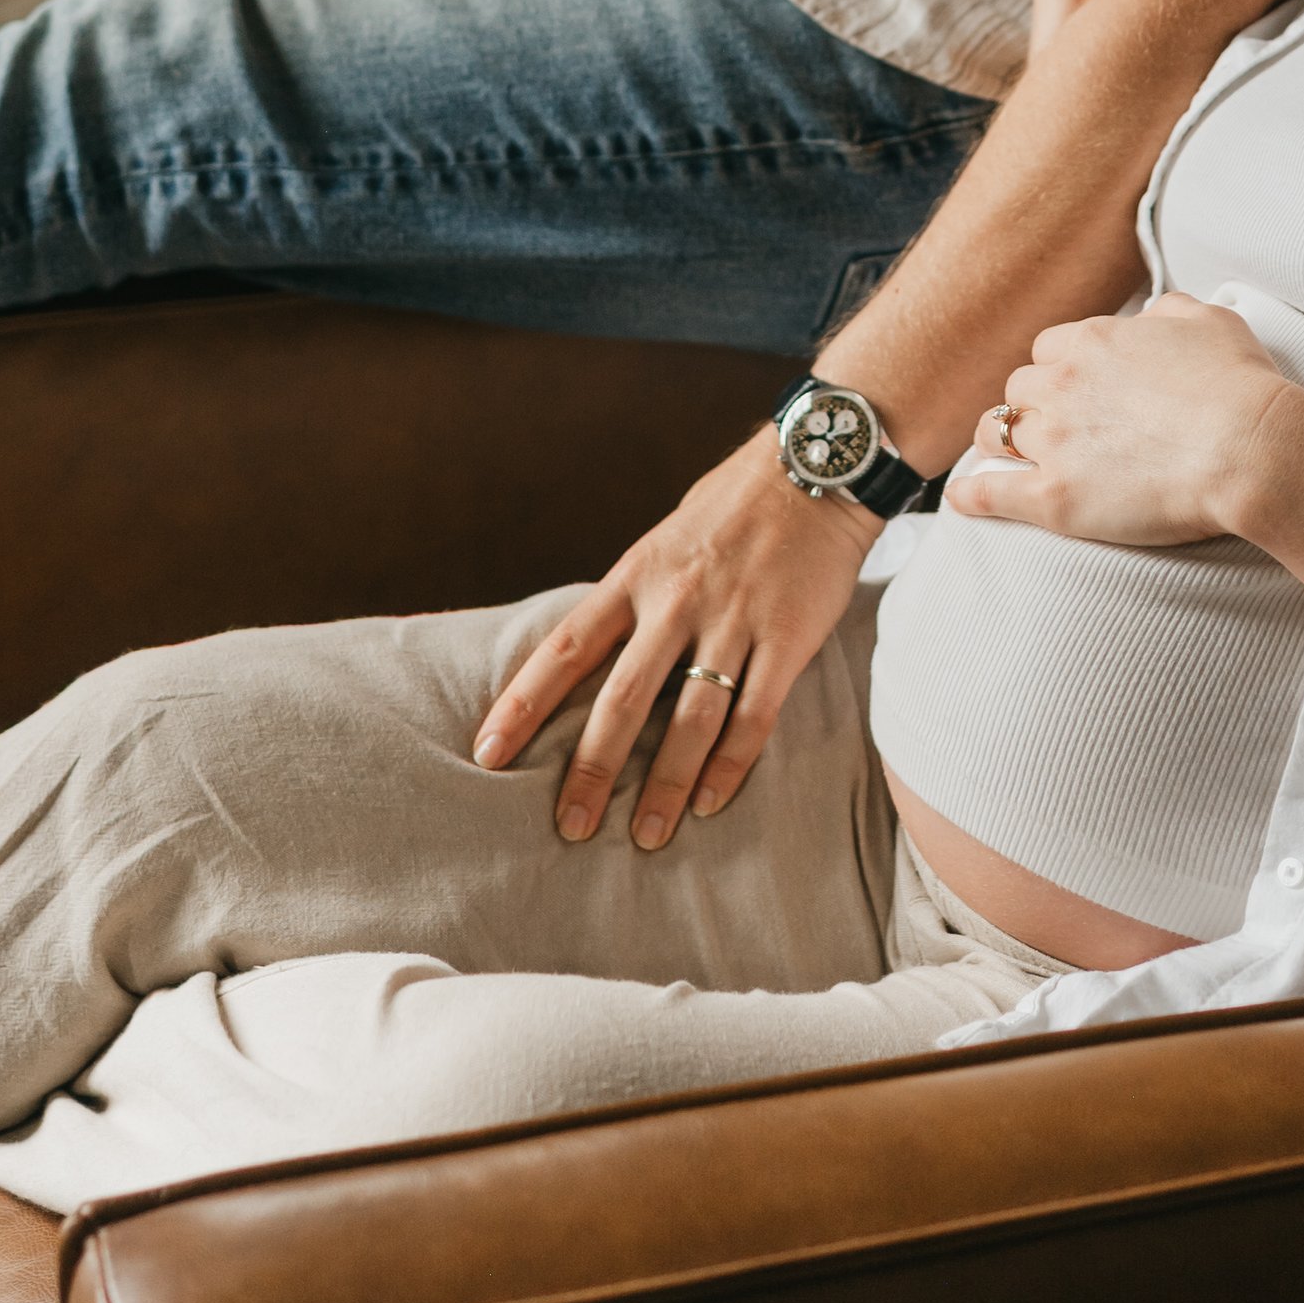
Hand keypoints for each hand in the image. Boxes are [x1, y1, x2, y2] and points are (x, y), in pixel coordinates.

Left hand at [472, 434, 876, 848]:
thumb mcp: (665, 540)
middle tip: (570, 826)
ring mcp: (733, 619)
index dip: (525, 703)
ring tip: (647, 835)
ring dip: (665, 783)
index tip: (488, 753)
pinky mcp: (787, 637)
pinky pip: (753, 714)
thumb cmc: (732, 507)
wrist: (815, 467)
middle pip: (622, 697)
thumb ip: (634, 598)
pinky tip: (710, 802)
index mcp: (636, 576)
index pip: (567, 648)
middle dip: (592, 768)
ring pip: (689, 717)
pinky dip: (731, 764)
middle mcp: (676, 600)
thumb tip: (595, 655)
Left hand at [950, 295, 1292, 546]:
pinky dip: (972, 497)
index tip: (1071, 387)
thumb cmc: (1240, 387)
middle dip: (1032, 406)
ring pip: (997, 434)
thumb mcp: (1210, 320)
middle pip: (1020, 390)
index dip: (1059, 368)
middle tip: (1049, 425)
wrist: (1249, 449)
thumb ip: (1171, 311)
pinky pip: (991, 493)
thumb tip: (1155, 316)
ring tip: (1005, 456)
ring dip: (1001, 442)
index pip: (1049, 348)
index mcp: (1094, 341)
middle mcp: (1063, 385)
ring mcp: (1055, 442)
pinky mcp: (1055, 497)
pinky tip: (963, 500)